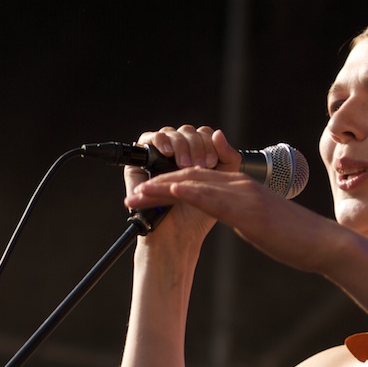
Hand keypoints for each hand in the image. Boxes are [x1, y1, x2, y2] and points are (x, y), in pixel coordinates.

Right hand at [125, 126, 240, 252]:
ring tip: (186, 164)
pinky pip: (148, 139)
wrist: (177, 234)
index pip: (203, 135)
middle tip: (201, 165)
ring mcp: (158, 157)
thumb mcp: (221, 183)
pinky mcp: (140, 162)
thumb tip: (219, 132)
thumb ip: (227, 158)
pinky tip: (169, 153)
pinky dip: (160, 141)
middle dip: (197, 146)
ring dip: (181, 145)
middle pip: (188, 132)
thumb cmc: (198, 214)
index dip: (209, 143)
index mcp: (196, 157)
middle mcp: (176, 155)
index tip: (213, 162)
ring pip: (171, 133)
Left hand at [125, 130, 340, 273]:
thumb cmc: (292, 238)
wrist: (320, 243)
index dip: (167, 185)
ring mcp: (243, 194)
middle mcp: (238, 184)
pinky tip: (168, 192)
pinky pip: (211, 197)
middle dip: (156, 185)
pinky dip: (187, 193)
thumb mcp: (257, 222)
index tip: (144, 195)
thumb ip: (238, 214)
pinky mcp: (247, 208)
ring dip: (162, 189)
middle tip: (131, 196)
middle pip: (188, 177)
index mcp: (239, 188)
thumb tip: (224, 215)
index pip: (196, 180)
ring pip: (194, 183)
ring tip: (137, 196)